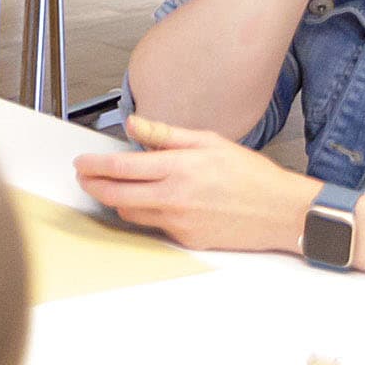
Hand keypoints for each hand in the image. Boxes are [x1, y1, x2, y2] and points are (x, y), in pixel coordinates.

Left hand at [72, 117, 319, 253]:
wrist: (282, 211)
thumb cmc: (251, 175)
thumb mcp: (208, 141)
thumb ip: (165, 134)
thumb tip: (133, 125)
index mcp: (178, 169)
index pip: (119, 168)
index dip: (92, 166)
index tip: (82, 163)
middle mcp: (174, 198)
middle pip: (115, 195)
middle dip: (92, 185)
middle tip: (85, 177)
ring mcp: (180, 222)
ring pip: (130, 213)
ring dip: (117, 200)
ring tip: (115, 186)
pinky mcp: (188, 239)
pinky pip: (155, 226)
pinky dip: (147, 213)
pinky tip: (153, 201)